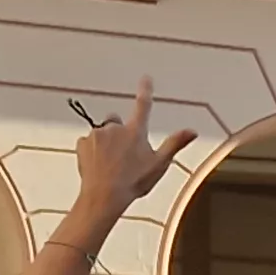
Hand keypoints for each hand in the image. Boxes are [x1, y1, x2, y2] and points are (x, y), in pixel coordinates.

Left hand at [72, 81, 195, 213]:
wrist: (104, 195)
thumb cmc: (134, 182)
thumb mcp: (159, 164)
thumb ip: (174, 144)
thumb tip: (192, 131)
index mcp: (136, 132)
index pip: (143, 106)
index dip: (145, 91)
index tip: (146, 78)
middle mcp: (115, 128)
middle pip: (117, 122)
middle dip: (119, 132)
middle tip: (124, 154)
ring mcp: (97, 134)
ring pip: (103, 133)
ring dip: (106, 143)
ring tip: (111, 165)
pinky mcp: (83, 143)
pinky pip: (89, 142)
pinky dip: (93, 150)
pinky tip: (99, 166)